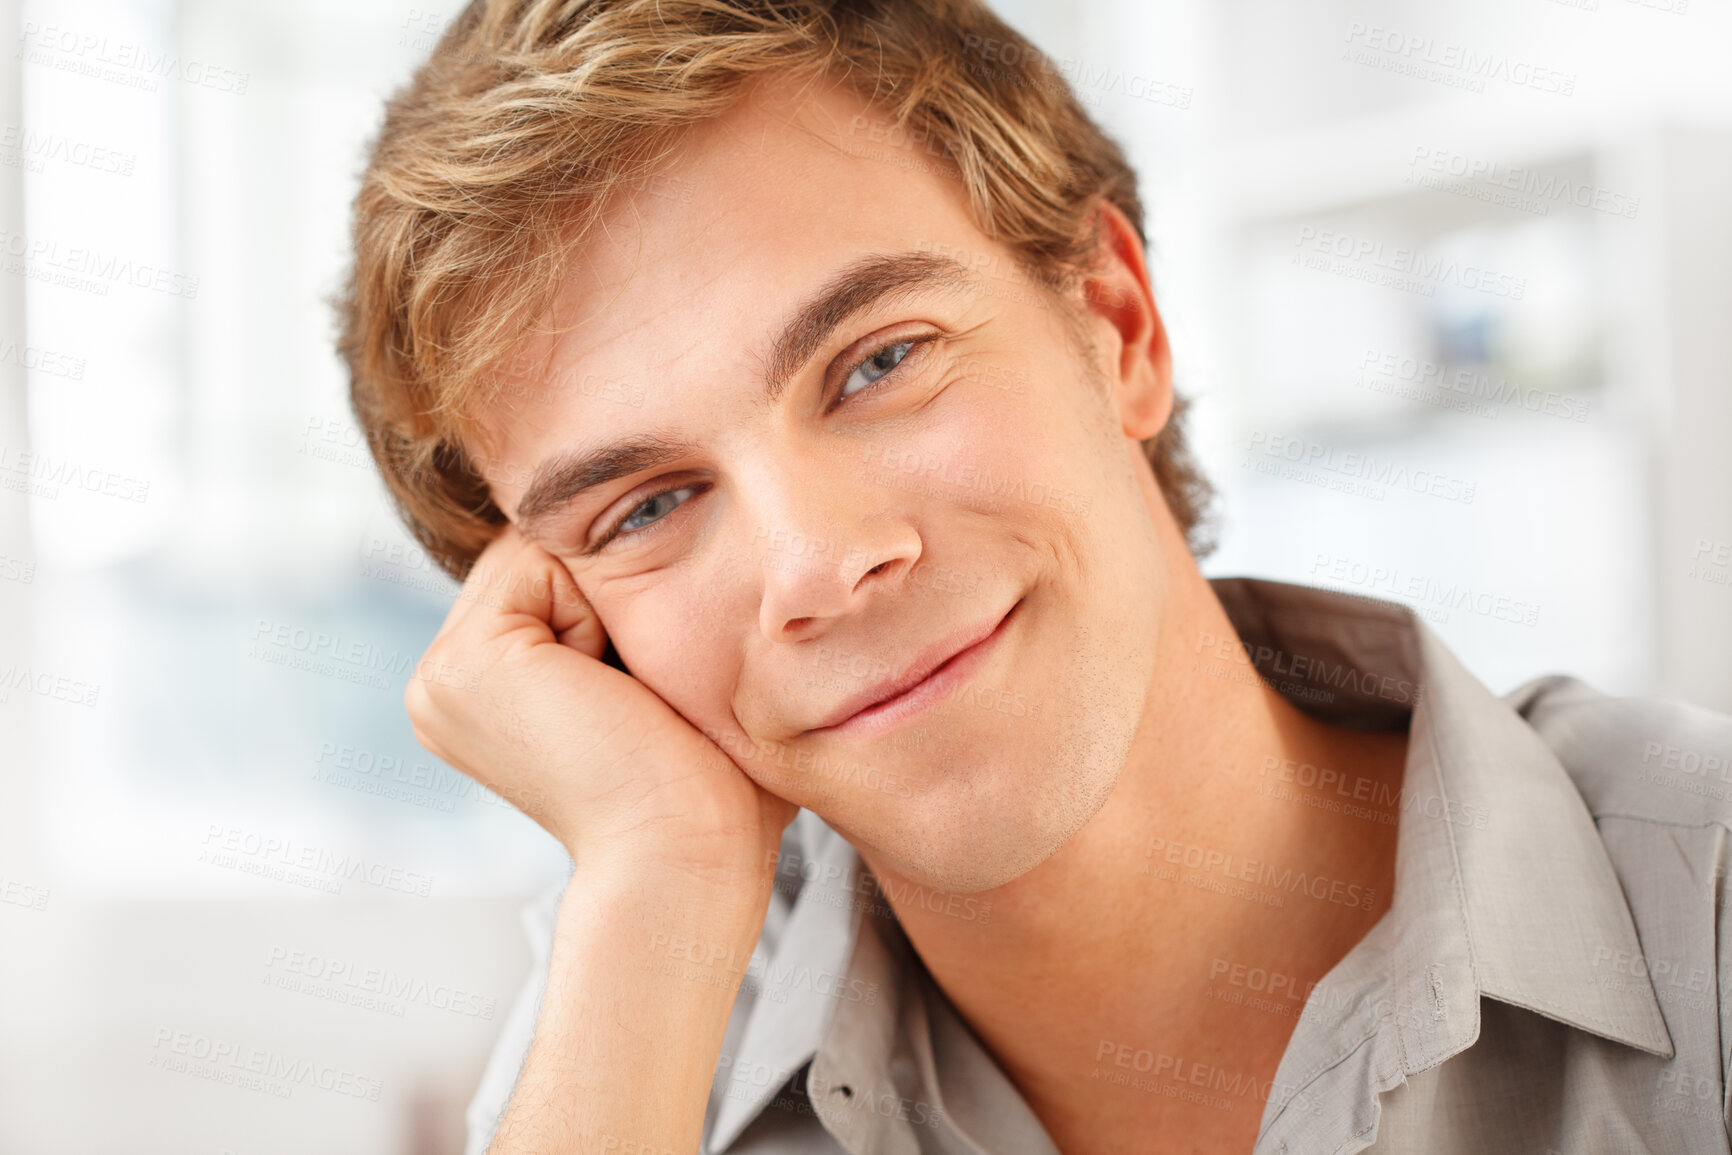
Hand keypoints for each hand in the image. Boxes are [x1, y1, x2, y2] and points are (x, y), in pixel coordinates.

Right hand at [405, 526, 795, 879]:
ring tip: (623, 697)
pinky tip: (608, 691)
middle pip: (544, 554)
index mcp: (480, 690)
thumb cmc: (706, 788)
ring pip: (547, 551)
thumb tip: (661, 532)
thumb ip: (624, 613)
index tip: (644, 697)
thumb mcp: (652, 681)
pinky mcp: (463, 661)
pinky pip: (545, 563)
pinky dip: (598, 611)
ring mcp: (441, 673)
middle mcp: (444, 682)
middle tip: (637, 698)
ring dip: (609, 605)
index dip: (622, 602)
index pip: (553, 572)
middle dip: (610, 597)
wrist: (688, 853)